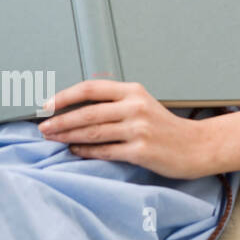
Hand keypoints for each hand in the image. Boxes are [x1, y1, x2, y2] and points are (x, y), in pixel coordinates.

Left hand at [36, 80, 212, 178]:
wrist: (197, 146)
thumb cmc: (165, 127)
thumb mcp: (142, 104)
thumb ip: (114, 103)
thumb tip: (76, 109)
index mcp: (133, 91)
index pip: (90, 88)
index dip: (64, 96)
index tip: (46, 105)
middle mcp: (135, 107)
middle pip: (87, 112)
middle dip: (60, 120)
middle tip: (42, 127)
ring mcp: (139, 129)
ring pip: (93, 131)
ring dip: (67, 135)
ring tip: (51, 138)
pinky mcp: (141, 150)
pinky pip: (105, 151)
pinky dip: (86, 151)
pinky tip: (73, 150)